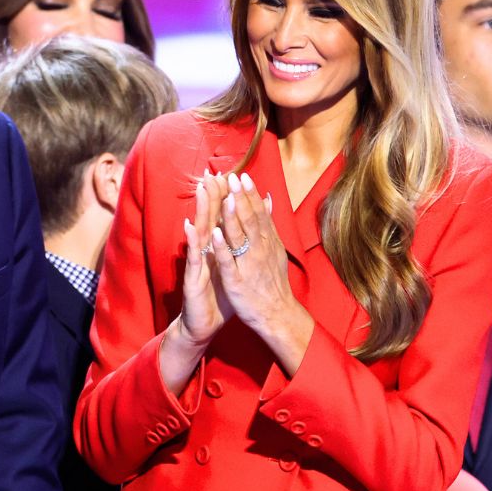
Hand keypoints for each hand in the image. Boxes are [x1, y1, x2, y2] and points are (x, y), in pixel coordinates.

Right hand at [160, 171, 234, 393]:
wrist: (203, 323)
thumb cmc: (220, 295)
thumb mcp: (233, 268)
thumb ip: (238, 247)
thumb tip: (250, 230)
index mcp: (217, 248)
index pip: (221, 218)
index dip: (225, 197)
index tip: (229, 174)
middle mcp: (205, 251)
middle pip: (209, 218)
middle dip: (211, 195)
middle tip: (213, 172)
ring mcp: (197, 262)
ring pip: (199, 232)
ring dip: (200, 211)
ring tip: (202, 189)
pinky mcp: (192, 277)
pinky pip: (194, 257)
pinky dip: (193, 242)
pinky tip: (190, 227)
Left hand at [209, 172, 312, 373]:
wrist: (277, 314)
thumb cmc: (273, 281)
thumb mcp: (275, 249)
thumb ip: (269, 224)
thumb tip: (268, 199)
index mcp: (268, 241)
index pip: (259, 213)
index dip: (250, 195)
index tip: (242, 176)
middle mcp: (260, 250)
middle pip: (250, 220)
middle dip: (241, 199)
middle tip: (232, 178)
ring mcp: (248, 265)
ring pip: (240, 237)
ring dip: (232, 217)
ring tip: (225, 198)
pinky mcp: (237, 280)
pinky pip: (228, 261)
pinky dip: (222, 247)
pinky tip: (215, 234)